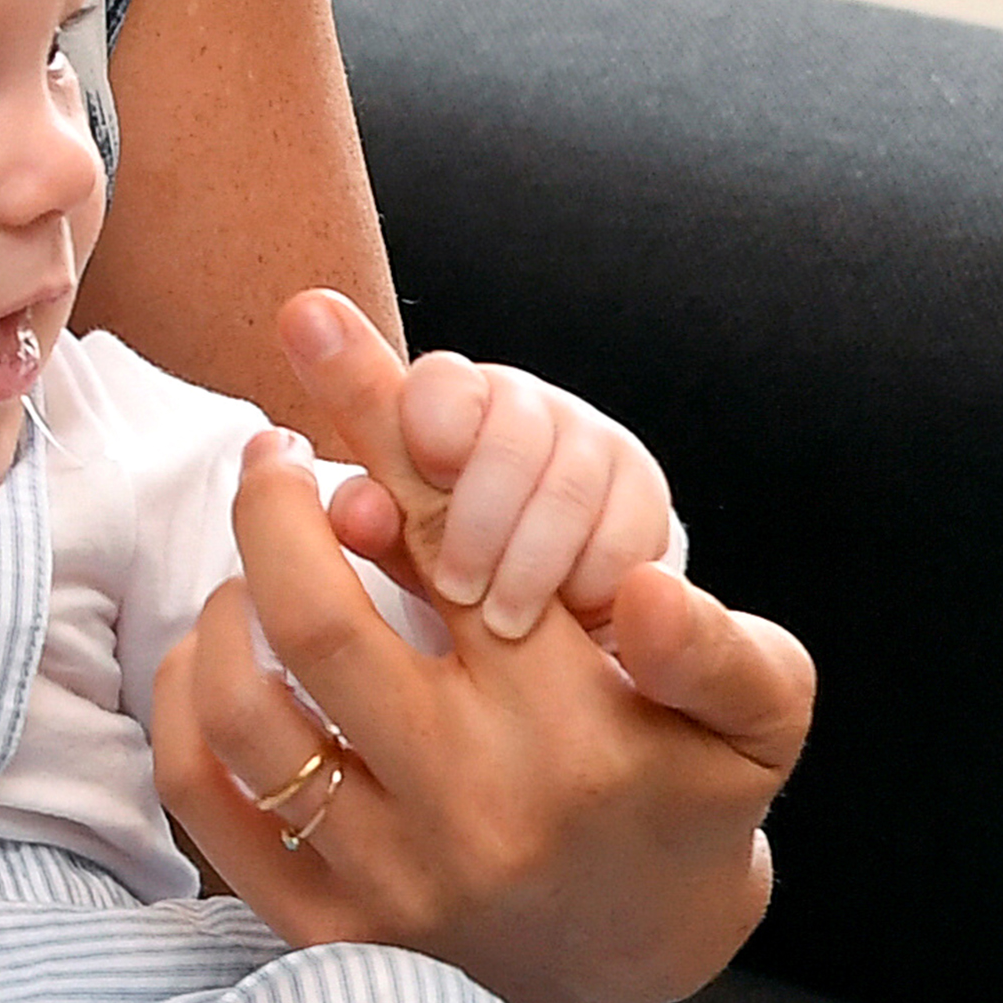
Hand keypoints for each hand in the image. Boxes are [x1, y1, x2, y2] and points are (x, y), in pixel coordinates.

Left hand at [152, 332, 811, 1002]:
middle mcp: (470, 803)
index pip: (452, 548)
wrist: (641, 966)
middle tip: (271, 456)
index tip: (324, 363)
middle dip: (271, 509)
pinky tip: (222, 653)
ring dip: (225, 605)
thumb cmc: (689, 800)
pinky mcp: (326, 932)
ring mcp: (390, 876)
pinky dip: (190, 702)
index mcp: (570, 728)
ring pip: (244, 710)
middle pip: (313, 622)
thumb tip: (639, 589)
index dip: (379, 441)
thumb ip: (717, 644)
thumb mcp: (758, 716)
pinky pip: (207, 799)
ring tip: (251, 564)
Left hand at [282, 293, 672, 637]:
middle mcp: (525, 406)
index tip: (427, 473)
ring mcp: (592, 441)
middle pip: (511, 439)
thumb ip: (374, 521)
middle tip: (455, 590)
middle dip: (480, 521)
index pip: (441, 382)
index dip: (434, 423)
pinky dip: (593, 579)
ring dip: (531, 564)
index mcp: (449, 400)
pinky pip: (625, 533)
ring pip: (568, 488)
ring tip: (503, 620)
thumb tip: (358, 514)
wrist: (545, 602)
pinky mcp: (644, 490)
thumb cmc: (449, 556)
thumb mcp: (401, 539)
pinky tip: (570, 614)